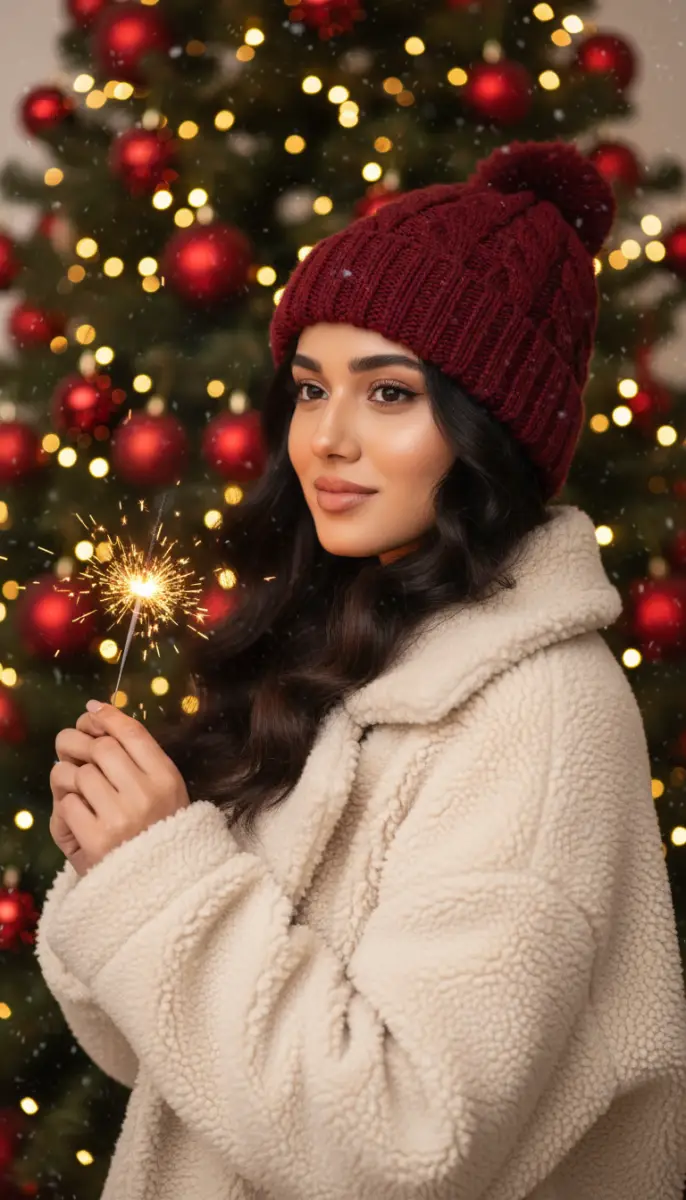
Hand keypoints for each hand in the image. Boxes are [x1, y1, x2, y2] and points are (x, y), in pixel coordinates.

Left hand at [49, 702, 189, 876]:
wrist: (156, 890)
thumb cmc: (155, 833)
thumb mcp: (163, 792)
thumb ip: (137, 756)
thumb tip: (98, 710)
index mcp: (167, 779)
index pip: (132, 732)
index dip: (107, 715)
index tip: (92, 710)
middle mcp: (146, 795)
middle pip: (101, 748)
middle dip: (81, 746)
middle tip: (75, 753)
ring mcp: (120, 818)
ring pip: (79, 773)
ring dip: (71, 779)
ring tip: (80, 792)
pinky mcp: (95, 840)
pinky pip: (68, 804)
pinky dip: (68, 807)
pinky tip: (81, 818)